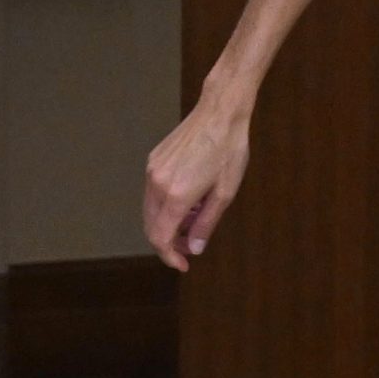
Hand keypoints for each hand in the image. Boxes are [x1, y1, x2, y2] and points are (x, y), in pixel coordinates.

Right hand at [144, 95, 251, 271]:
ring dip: (167, 224)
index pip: (160, 237)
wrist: (220, 112)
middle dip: (168, 242)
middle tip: (189, 248)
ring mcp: (152, 170)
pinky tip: (188, 202)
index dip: (169, 256)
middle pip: (151, 226)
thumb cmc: (228, 150)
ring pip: (150, 210)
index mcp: (176, 195)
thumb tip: (194, 247)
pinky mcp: (153, 160)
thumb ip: (206, 223)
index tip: (183, 264)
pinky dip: (165, 206)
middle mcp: (157, 183)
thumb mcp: (225, 192)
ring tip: (193, 222)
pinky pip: (152, 193)